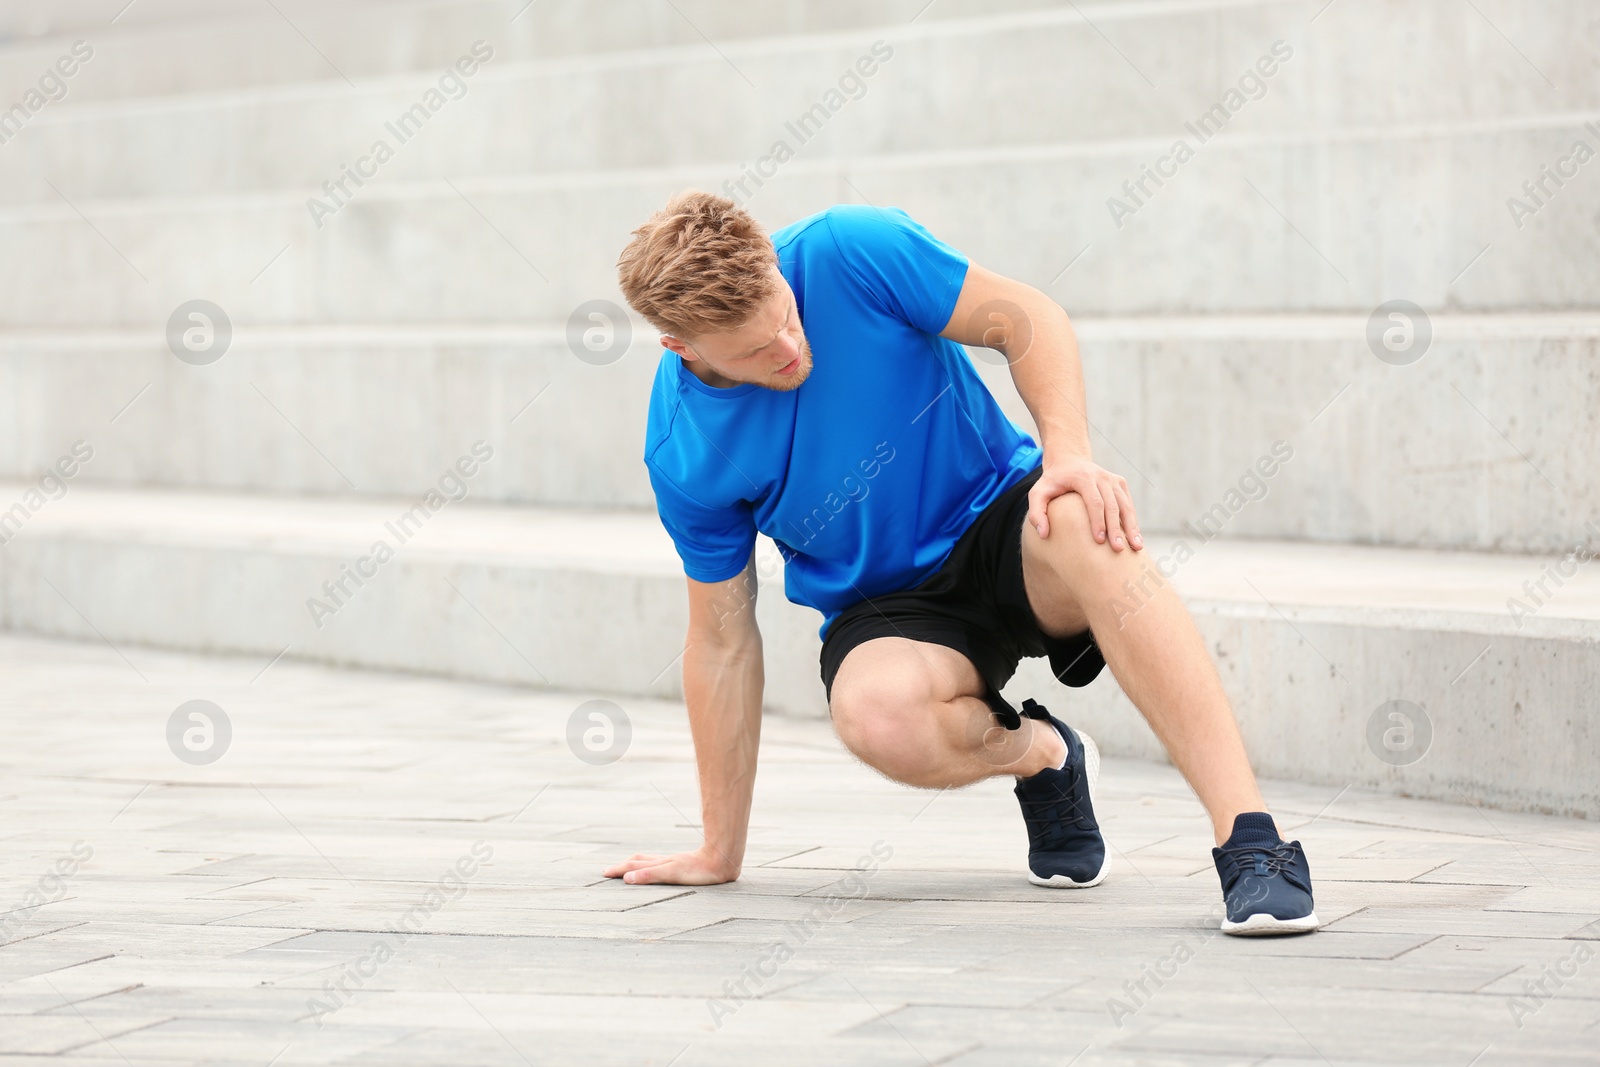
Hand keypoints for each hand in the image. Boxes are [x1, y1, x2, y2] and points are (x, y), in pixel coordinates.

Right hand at [603, 846, 738, 885]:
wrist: (723, 860)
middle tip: (608, 871)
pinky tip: (656, 867)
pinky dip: (650, 865)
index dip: (620, 869)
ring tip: (626, 867)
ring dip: (635, 864)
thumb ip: (651, 875)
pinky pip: (661, 863)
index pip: (634, 865)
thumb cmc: (700, 869)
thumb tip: (627, 878)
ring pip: (649, 861)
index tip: (604, 873)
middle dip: (623, 866)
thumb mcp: (673, 873)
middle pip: (639, 861)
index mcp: (660, 865)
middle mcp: (665, 862)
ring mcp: (674, 862)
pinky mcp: (683, 864)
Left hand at [1027, 455, 1142, 550]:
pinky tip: (1136, 538)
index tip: (1100, 541)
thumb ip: (1037, 512)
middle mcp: (1102, 477)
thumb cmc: (1052, 481)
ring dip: (1131, 527)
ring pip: (1125, 505)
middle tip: (1118, 549)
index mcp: (1084, 478)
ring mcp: (1113, 480)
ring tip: (1136, 547)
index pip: (1095, 501)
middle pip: (1112, 505)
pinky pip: (1128, 504)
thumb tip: (1043, 534)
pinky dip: (1133, 521)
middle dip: (1116, 528)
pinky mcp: (1120, 483)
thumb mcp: (1037, 493)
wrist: (1069, 460)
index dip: (1098, 521)